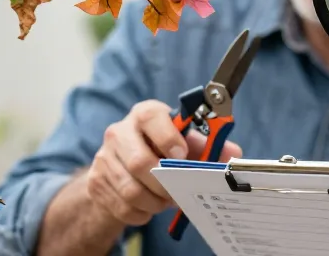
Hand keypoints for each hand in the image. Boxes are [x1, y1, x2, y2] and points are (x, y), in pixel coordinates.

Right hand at [85, 99, 242, 225]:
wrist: (120, 170)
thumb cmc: (160, 151)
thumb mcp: (185, 145)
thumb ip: (208, 147)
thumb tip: (232, 154)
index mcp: (143, 115)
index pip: (151, 116)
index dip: (168, 137)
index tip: (181, 155)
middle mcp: (119, 132)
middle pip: (140, 162)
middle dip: (164, 184)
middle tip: (177, 191)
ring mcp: (103, 158)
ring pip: (131, 190)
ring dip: (154, 202)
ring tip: (165, 201)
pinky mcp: (95, 182)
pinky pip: (122, 206)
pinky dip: (141, 213)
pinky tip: (148, 207)